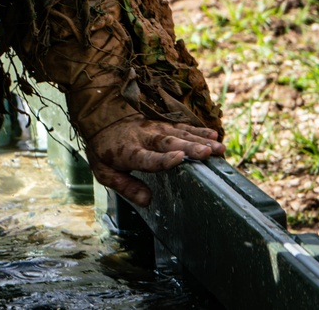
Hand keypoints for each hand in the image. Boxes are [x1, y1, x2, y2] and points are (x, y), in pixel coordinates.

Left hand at [84, 117, 225, 206]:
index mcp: (128, 152)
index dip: (162, 159)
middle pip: (167, 143)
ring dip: (200, 140)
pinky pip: (182, 127)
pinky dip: (198, 130)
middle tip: (207, 153)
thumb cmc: (104, 149)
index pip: (146, 157)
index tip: (178, 159)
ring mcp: (154, 128)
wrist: (100, 117)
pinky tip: (214, 134)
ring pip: (179, 134)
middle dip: (188, 148)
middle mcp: (143, 138)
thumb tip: (147, 200)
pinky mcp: (162, 124)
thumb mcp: (104, 171)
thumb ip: (125, 186)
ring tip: (218, 148)